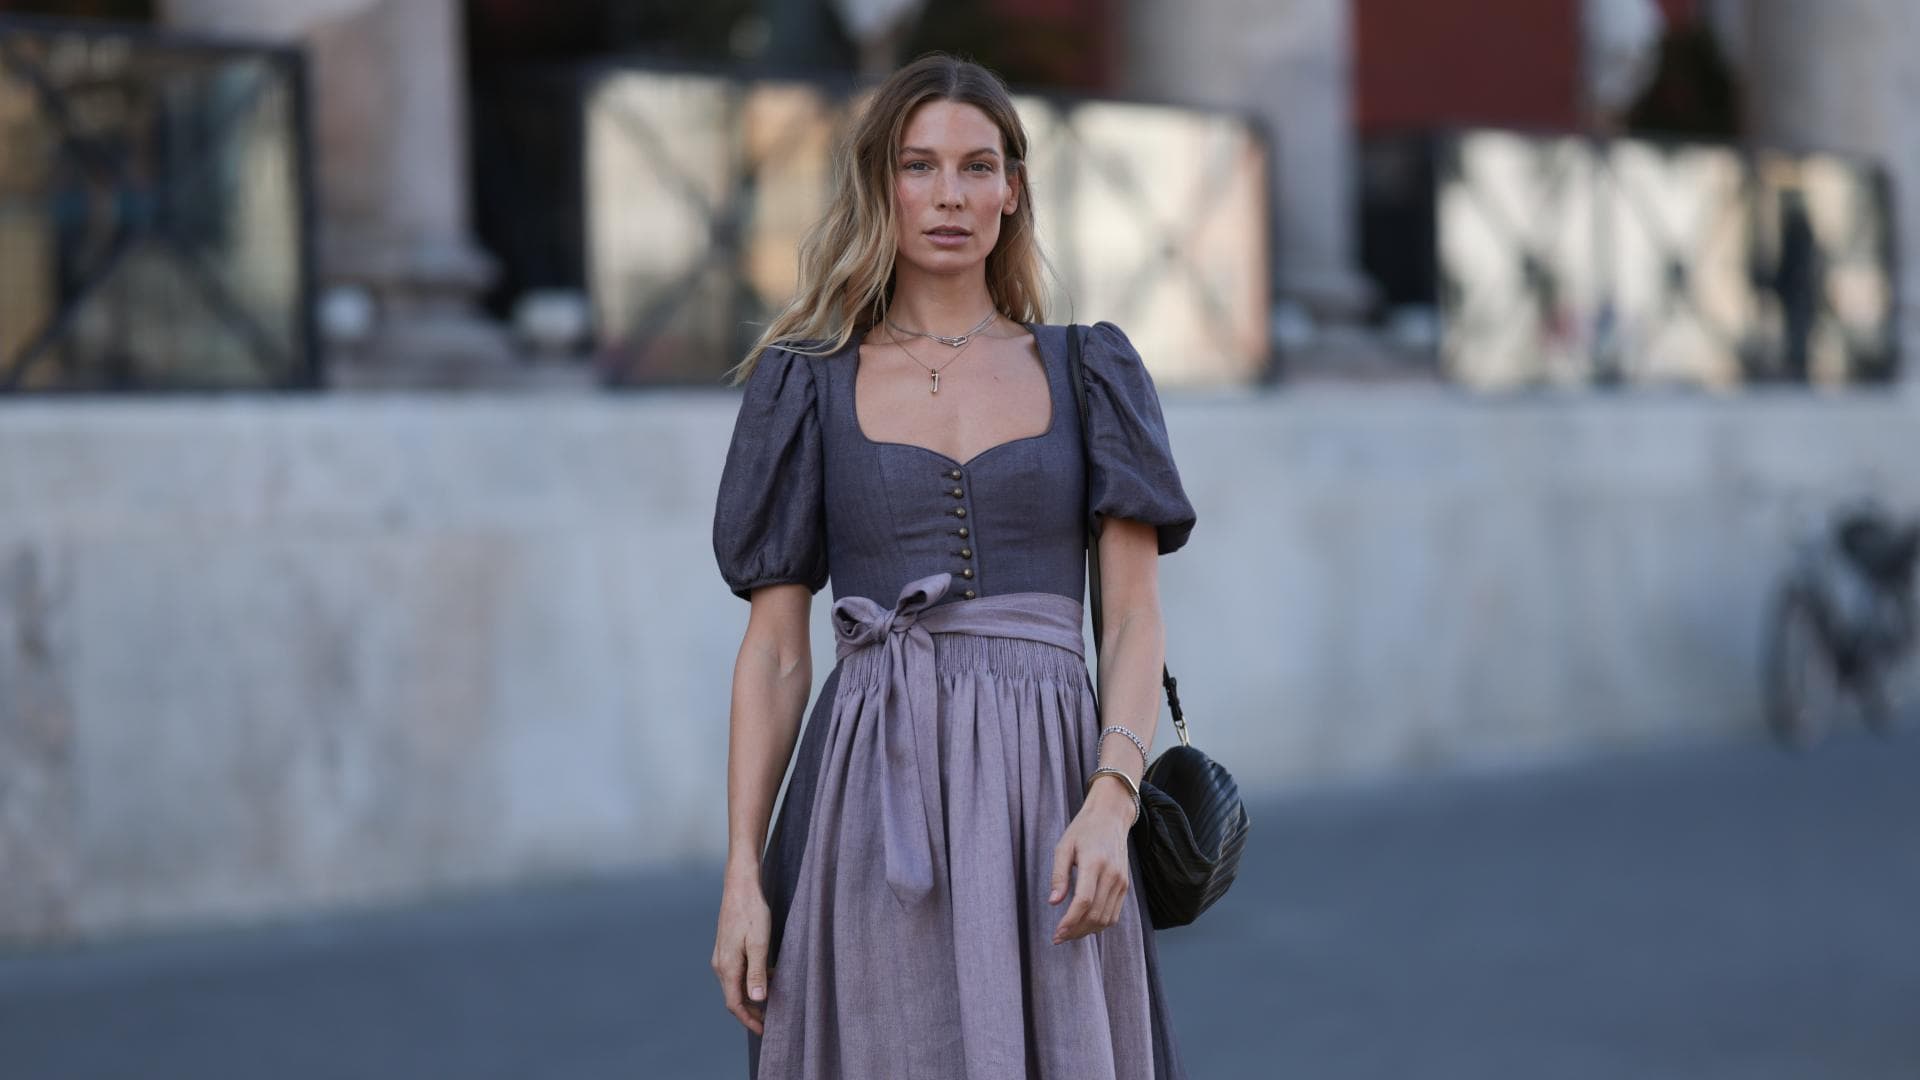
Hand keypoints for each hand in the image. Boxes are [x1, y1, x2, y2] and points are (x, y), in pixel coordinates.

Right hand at [711, 868, 772, 1034]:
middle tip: (770, 1021)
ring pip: (736, 984)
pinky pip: (738, 972)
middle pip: (734, 996)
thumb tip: (757, 1000)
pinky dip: (752, 980)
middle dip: (751, 1011)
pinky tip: (769, 977)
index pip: (735, 1003)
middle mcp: (721, 964)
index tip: (763, 1031)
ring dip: (752, 996)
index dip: (749, 1020)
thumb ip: (757, 973)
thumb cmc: (752, 911)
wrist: (740, 885)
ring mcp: (723, 955)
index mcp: (727, 966)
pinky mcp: (728, 947)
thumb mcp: (759, 943)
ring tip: (772, 1002)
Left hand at [1048, 776, 1135, 944]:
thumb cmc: (1083, 830)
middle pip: (1095, 914)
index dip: (1070, 921)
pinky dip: (1100, 924)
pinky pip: (1114, 914)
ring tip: (1069, 933)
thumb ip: (1058, 876)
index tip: (1056, 934)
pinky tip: (1084, 925)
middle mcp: (1112, 875)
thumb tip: (1053, 903)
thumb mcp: (1064, 847)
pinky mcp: (1125, 886)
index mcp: (1095, 863)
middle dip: (1076, 931)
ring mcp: (1121, 882)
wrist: (1111, 818)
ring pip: (1106, 919)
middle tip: (1058, 937)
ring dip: (1087, 931)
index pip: (1084, 901)